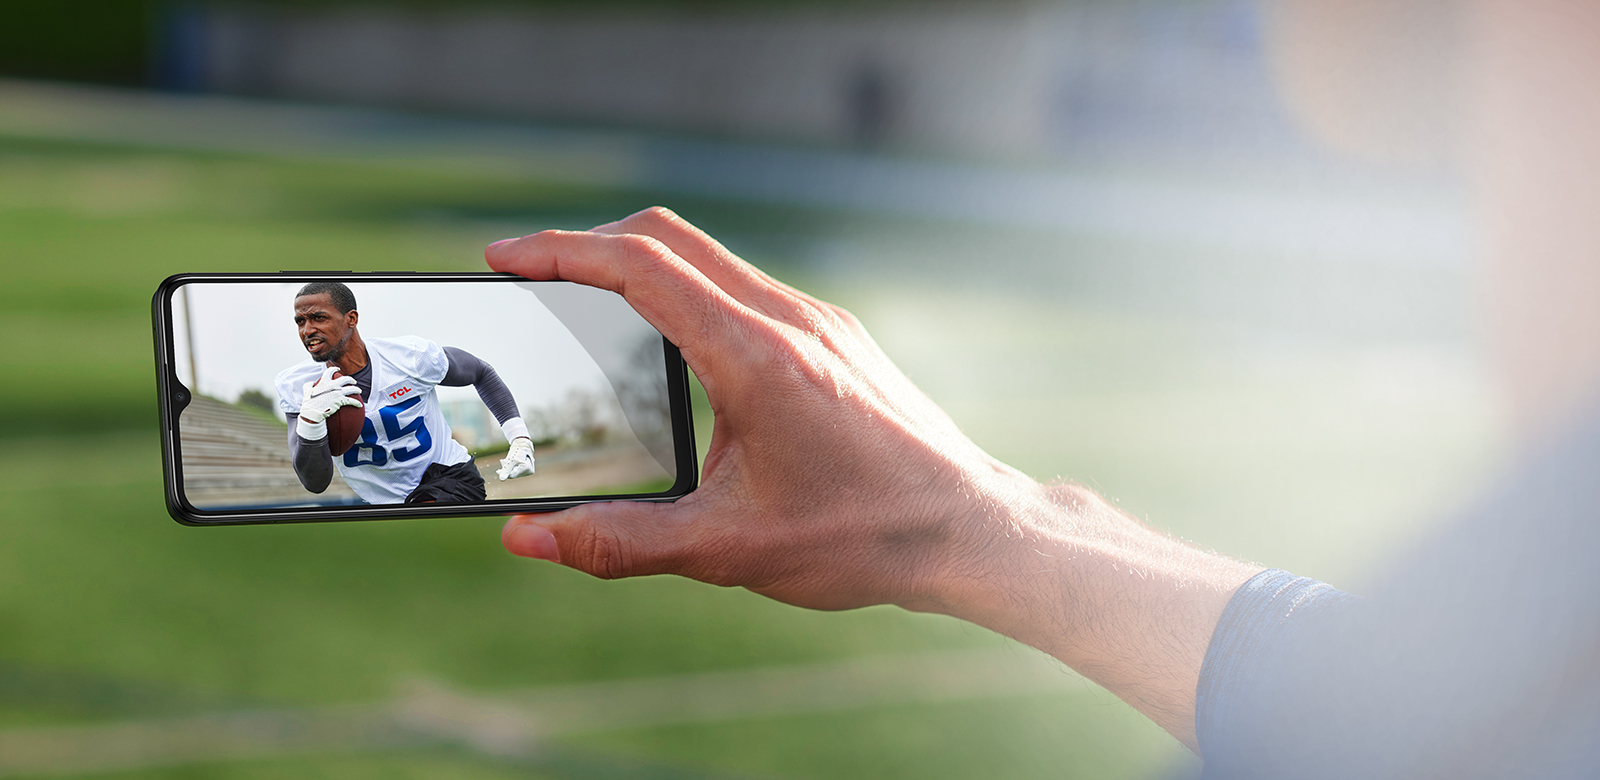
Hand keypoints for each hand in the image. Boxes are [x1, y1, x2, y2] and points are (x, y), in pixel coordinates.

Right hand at [297, 365, 360, 438]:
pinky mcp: (341, 400)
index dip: (334, 369)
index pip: (330, 372)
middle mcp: (332, 385)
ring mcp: (337, 392)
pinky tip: (360, 405)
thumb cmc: (309, 403)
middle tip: (353, 381)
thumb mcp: (306, 391)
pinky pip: (352, 401)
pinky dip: (356, 403)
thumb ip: (308, 385)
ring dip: (356, 389)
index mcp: (324, 382)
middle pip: (345, 379)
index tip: (338, 369)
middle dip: (350, 379)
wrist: (313, 412)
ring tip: (359, 391)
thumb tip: (311, 383)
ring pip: (351, 388)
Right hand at [488, 207, 1024, 610]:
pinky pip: (745, 288)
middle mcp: (791, 320)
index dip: (560, 253)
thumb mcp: (727, 550)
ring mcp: (819, 322)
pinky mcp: (834, 337)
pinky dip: (688, 293)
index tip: (503, 258)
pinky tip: (669, 345)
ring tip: (585, 305)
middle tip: (529, 275)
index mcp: (757, 357)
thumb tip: (528, 539)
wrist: (971, 529)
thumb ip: (619, 542)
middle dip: (588, 244)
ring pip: (711, 260)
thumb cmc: (864, 537)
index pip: (642, 267)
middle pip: (670, 239)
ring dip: (641, 266)